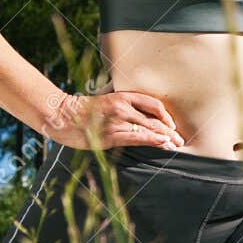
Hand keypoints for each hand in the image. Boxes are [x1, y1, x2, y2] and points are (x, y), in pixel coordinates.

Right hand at [46, 91, 184, 150]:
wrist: (62, 116)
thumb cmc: (85, 111)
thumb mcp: (108, 103)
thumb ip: (125, 108)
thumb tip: (144, 120)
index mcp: (123, 96)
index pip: (154, 104)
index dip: (166, 116)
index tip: (172, 125)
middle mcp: (123, 107)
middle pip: (154, 119)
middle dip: (170, 131)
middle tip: (180, 140)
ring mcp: (117, 121)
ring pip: (149, 129)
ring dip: (165, 139)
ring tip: (175, 146)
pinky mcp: (111, 135)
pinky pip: (137, 138)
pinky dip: (153, 141)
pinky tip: (162, 144)